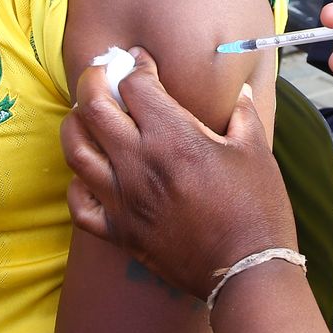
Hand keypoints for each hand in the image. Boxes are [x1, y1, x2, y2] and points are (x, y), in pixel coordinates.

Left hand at [60, 48, 296, 300]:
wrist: (246, 271)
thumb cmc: (256, 208)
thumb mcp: (256, 151)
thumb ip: (242, 114)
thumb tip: (240, 94)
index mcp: (172, 137)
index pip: (135, 84)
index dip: (136, 65)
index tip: (140, 61)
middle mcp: (138, 163)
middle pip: (93, 107)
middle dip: (93, 80)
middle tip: (103, 73)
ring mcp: (123, 199)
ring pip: (75, 150)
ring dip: (75, 124)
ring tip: (86, 115)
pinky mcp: (119, 231)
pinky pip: (79, 204)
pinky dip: (77, 184)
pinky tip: (89, 173)